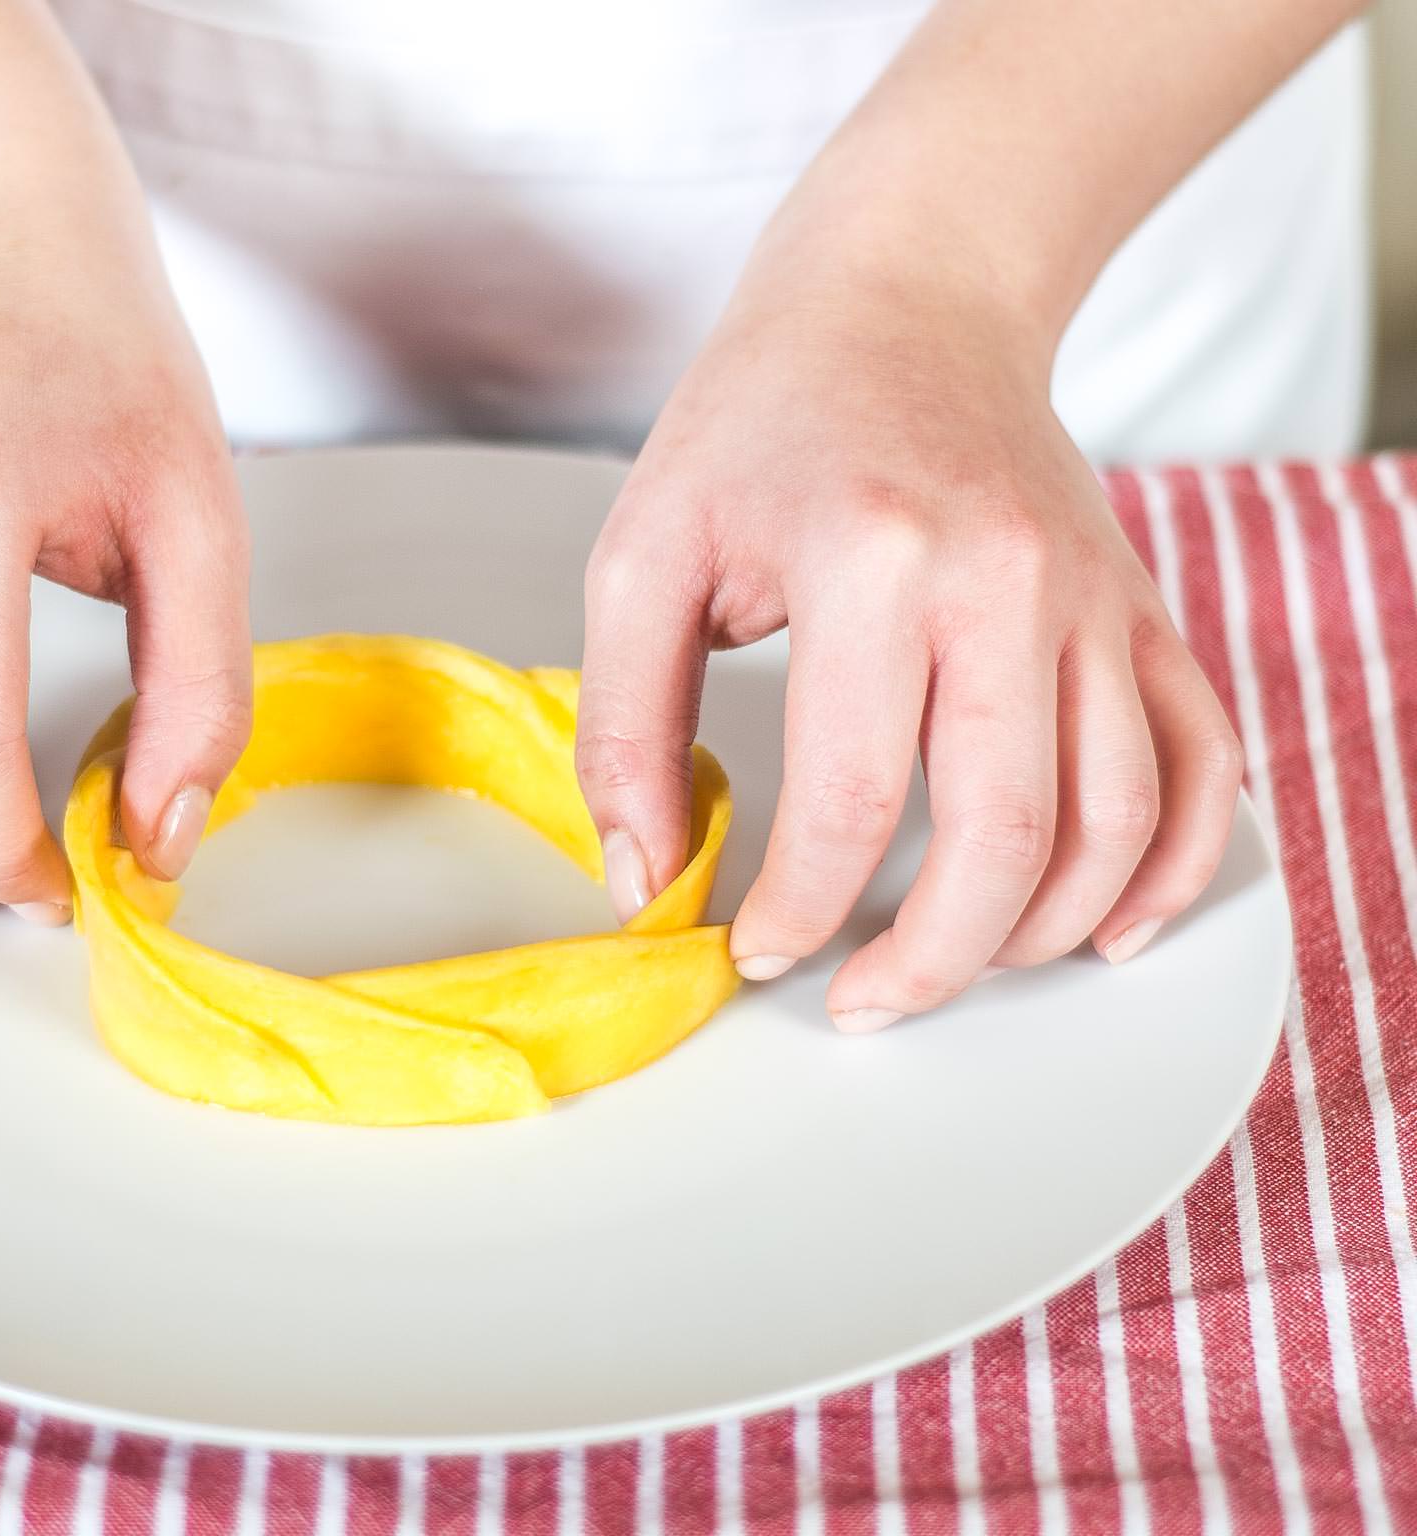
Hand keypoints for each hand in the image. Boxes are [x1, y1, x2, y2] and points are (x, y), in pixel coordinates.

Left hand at [575, 250, 1242, 1028]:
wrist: (905, 298)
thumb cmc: (764, 416)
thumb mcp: (646, 551)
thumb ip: (626, 723)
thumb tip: (644, 875)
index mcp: (872, 563)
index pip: (853, 801)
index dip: (800, 908)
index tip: (759, 950)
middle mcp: (1007, 582)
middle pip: (1006, 837)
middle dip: (927, 960)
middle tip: (858, 1000)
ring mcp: (1094, 596)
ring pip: (1115, 819)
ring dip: (1038, 932)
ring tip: (950, 964)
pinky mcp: (1139, 605)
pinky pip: (1201, 760)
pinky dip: (1172, 864)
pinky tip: (1106, 924)